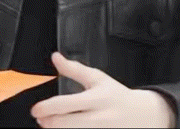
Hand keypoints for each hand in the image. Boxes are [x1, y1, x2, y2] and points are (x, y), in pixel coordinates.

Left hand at [30, 52, 175, 127]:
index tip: (36, 109)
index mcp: (96, 98)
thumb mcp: (98, 79)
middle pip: (63, 125)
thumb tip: (56, 58)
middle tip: (42, 118)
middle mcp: (98, 118)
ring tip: (54, 124)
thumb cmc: (118, 97)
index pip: (64, 104)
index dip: (45, 108)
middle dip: (47, 122)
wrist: (143, 116)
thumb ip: (74, 69)